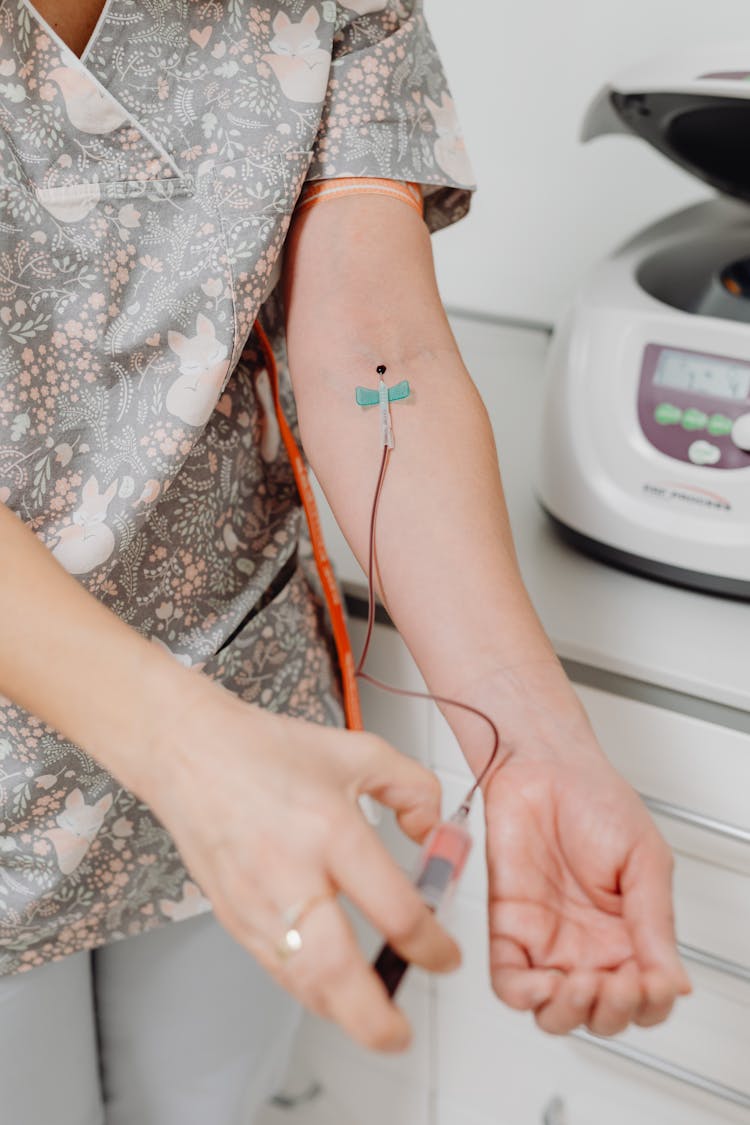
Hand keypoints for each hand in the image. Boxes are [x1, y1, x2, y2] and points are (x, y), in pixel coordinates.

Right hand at [141, 678, 459, 1052]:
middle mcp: (290, 872)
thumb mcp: (359, 751)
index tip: (444, 954)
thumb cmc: (265, 751)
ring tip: (372, 1021)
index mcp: (330, 828)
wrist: (189, 753)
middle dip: (374, 1014)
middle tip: (401, 1032)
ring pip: (300, 980)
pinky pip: (273, 968)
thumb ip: (413, 788)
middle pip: (337, 967)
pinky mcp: (231, 915)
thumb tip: (435, 832)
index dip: (430, 943)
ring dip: (339, 1012)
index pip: (393, 906)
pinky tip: (328, 991)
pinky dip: (306, 989)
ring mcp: (255, 900)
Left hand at [481, 710, 691, 1035]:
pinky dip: (524, 996)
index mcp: (629, 932)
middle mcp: (589, 943)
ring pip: (554, 1012)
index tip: (651, 983)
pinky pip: (509, 982)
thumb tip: (675, 983)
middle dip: (612, 1012)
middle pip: (602, 1015)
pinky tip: (543, 981)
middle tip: (618, 983)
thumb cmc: (595, 799)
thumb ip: (655, 924)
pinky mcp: (508, 927)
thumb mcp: (644, 860)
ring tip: (581, 984)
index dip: (649, 1005)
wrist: (542, 765)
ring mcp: (547, 940)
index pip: (644, 999)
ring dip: (569, 1013)